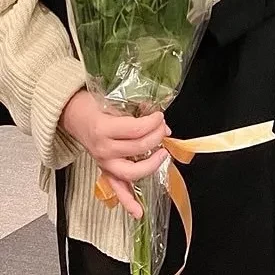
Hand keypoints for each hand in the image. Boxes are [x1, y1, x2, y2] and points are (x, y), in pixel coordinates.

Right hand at [60, 90, 169, 218]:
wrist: (72, 116)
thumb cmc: (91, 106)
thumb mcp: (113, 101)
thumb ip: (136, 111)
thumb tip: (159, 121)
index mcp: (104, 129)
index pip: (136, 129)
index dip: (153, 122)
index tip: (159, 116)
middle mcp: (103, 149)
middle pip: (137, 148)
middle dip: (156, 137)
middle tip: (163, 128)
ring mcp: (104, 163)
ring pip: (131, 172)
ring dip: (151, 165)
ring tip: (162, 154)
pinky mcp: (105, 171)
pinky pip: (117, 190)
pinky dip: (128, 202)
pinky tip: (139, 212)